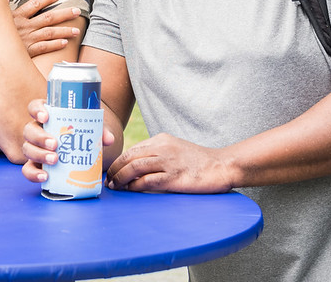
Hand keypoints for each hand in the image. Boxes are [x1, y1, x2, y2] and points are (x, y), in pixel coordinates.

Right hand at [13, 0, 81, 56]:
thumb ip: (2, 5)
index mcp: (16, 15)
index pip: (36, 3)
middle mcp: (24, 26)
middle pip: (48, 17)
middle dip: (64, 13)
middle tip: (77, 10)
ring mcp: (27, 39)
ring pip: (50, 33)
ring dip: (64, 31)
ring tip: (77, 30)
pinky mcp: (27, 51)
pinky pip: (44, 48)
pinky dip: (54, 45)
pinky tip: (64, 43)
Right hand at [21, 98, 114, 183]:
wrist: (81, 147)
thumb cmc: (83, 132)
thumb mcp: (92, 127)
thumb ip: (100, 130)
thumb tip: (108, 139)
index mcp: (48, 115)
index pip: (35, 107)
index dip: (36, 110)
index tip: (45, 116)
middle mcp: (37, 130)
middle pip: (29, 130)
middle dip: (40, 137)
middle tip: (55, 144)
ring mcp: (35, 147)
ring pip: (27, 148)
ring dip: (39, 154)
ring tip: (55, 160)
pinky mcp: (36, 164)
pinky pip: (28, 169)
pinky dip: (33, 174)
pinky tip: (45, 177)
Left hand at [105, 133, 233, 193]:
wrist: (222, 166)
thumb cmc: (198, 162)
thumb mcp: (175, 150)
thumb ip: (158, 154)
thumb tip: (137, 167)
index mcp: (161, 139)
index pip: (132, 149)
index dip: (119, 161)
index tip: (111, 171)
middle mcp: (163, 147)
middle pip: (130, 156)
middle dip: (115, 169)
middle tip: (109, 180)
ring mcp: (168, 161)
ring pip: (135, 167)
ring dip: (121, 178)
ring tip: (115, 186)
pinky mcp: (174, 176)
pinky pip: (149, 180)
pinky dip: (136, 185)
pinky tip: (131, 190)